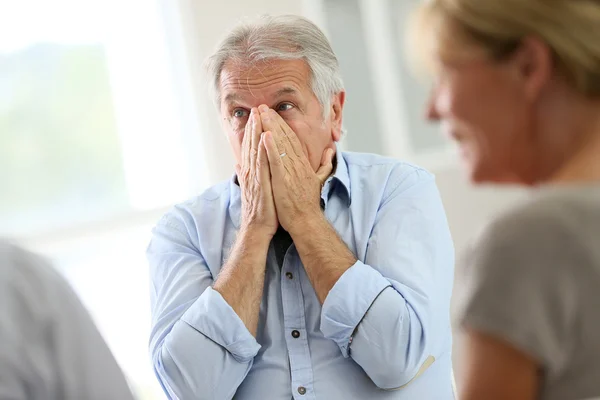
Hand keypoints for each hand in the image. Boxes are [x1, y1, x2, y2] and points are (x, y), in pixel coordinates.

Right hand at [235, 108, 277, 237]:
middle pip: (251, 145)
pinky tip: (264, 137)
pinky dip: (262, 150)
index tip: (255, 116)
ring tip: (258, 116)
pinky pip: (262, 164)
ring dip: (256, 133)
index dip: (252, 131)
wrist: (257, 229)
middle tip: (256, 109)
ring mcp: (254, 178)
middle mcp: (250, 172)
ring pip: (255, 151)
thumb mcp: (252, 189)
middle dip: (253, 126)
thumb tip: (239, 163)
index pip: (250, 148)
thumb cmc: (259, 211)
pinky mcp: (261, 184)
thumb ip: (246, 174)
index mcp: (250, 173)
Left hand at [258, 106, 334, 234]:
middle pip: (285, 137)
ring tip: (262, 114)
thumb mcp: (319, 180)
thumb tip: (330, 153)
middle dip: (274, 121)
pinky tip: (265, 135)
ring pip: (280, 145)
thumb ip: (324, 165)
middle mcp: (298, 164)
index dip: (282, 125)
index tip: (273, 113)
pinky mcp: (284, 180)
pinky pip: (277, 160)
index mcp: (303, 164)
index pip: (292, 139)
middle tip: (263, 107)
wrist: (306, 221)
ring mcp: (291, 171)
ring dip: (271, 128)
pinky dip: (271, 147)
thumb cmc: (308, 203)